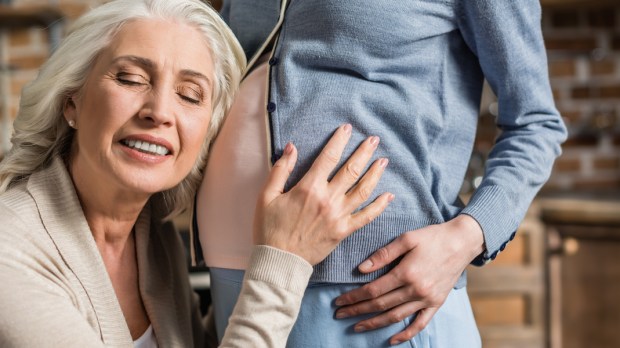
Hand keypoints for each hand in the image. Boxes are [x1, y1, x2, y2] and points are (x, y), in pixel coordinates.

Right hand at [254, 124, 392, 264]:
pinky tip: (388, 195)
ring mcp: (338, 216)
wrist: (279, 261)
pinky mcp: (344, 231)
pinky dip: (379, 205)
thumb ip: (281, 170)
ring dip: (375, 174)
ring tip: (383, 161)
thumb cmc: (269, 228)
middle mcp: (328, 199)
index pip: (329, 157)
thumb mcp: (267, 196)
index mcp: (309, 188)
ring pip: (363, 190)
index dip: (339, 140)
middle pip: (351, 170)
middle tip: (374, 140)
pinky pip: (366, 217)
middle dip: (364, 152)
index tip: (347, 129)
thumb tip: (292, 147)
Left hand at [334, 214, 484, 344]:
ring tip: (357, 326)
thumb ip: (383, 254)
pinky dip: (406, 334)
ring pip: (396, 316)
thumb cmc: (432, 237)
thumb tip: (361, 269)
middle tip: (339, 314)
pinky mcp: (436, 303)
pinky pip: (420, 324)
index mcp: (406, 272)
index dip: (354, 297)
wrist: (462, 242)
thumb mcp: (406, 238)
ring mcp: (427, 299)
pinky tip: (392, 339)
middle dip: (357, 311)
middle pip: (381, 305)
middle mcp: (416, 289)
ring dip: (374, 323)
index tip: (339, 301)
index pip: (373, 290)